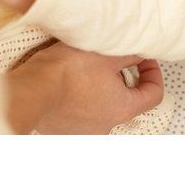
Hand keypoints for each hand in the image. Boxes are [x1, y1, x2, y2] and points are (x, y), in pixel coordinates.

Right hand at [3, 41, 164, 133]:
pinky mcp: (64, 131)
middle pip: (126, 100)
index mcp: (124, 109)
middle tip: (110, 60)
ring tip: (86, 70)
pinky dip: (79, 99)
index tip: (143, 59)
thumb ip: (131, 54)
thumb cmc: (69, 71)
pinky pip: (79, 114)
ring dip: (99, 90)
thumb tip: (142, 52)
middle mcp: (107, 126)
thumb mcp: (107, 53)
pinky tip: (69, 84)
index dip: (153, 73)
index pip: (154, 95)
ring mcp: (84, 132)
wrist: (31, 89)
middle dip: (122, 79)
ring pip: (102, 107)